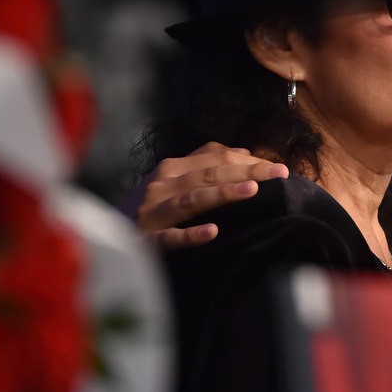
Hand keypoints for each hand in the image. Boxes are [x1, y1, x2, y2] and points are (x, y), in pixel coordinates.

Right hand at [129, 142, 288, 246]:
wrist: (111, 237)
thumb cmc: (154, 208)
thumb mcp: (178, 182)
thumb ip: (207, 163)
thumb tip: (244, 151)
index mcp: (173, 169)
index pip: (216, 159)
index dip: (249, 161)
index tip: (280, 168)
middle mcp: (162, 185)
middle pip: (209, 175)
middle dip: (246, 172)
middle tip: (278, 174)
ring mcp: (153, 212)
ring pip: (191, 200)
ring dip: (221, 194)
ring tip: (252, 191)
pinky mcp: (146, 240)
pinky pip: (170, 238)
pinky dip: (190, 234)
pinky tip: (213, 232)